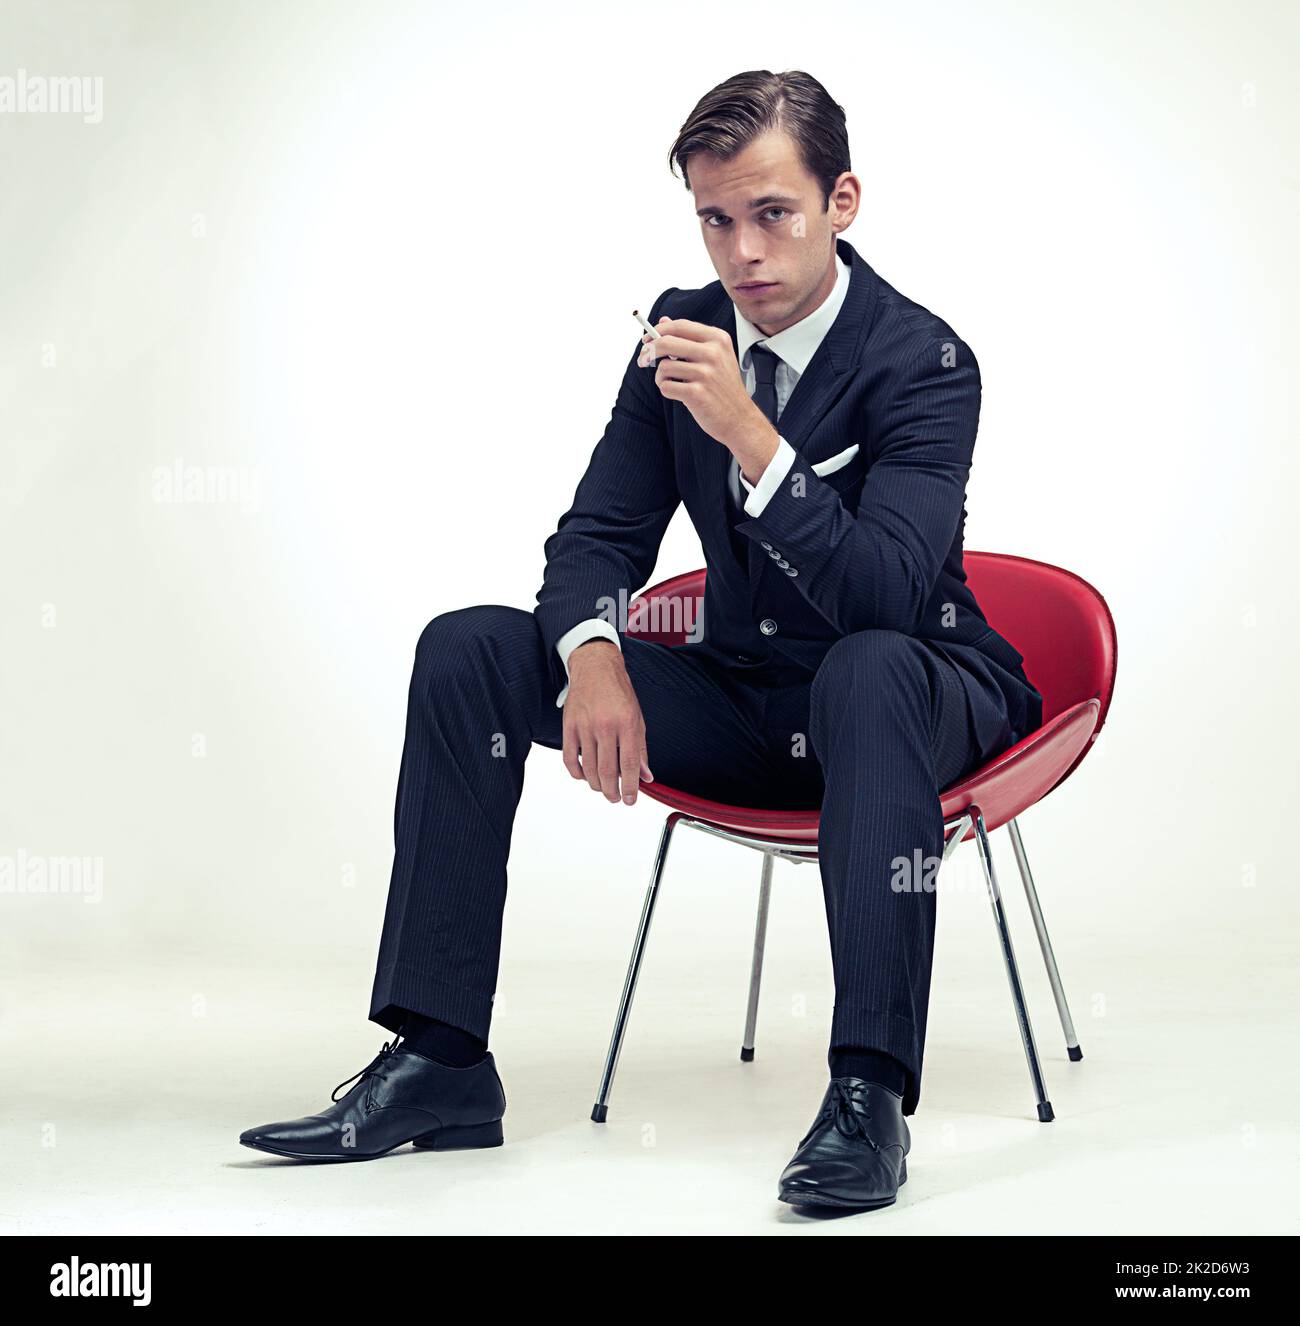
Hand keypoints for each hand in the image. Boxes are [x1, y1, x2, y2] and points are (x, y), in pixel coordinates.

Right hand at [561, 641, 653, 804]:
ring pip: (588, 768)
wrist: (596, 667)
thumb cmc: (619, 692)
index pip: (628, 764)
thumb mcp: (637, 718)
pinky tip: (584, 776)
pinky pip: (569, 758)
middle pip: (606, 770)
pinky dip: (576, 773)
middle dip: (611, 791)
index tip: (630, 800)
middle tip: (615, 798)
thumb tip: (646, 776)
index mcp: (626, 723)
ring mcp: (584, 726)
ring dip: (595, 784)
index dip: (629, 787)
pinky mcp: (569, 726)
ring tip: (602, 788)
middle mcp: (605, 725)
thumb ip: (641, 749)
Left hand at [638, 317, 778, 479]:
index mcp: (718, 339)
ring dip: (661, 377)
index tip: (646, 340)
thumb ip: (688, 337)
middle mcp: (713, 353)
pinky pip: (666, 386)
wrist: (739, 417)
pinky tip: (678, 394)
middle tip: (643, 360)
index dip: (658, 331)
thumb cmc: (722, 386)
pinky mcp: (697, 393)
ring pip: (663, 367)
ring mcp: (706, 373)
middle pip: (666, 342)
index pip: (680, 326)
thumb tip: (663, 321)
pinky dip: (666, 390)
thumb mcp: (714, 356)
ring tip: (673, 383)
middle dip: (649, 351)